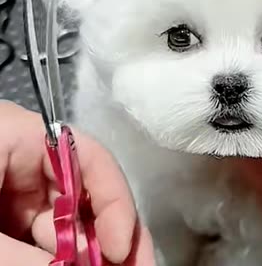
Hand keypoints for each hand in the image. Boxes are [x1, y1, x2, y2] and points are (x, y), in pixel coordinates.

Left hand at [0, 101, 154, 264]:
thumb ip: (22, 254)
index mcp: (22, 137)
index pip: (91, 159)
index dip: (116, 203)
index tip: (120, 248)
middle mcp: (29, 162)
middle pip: (88, 197)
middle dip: (112, 237)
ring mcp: (19, 192)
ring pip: (72, 224)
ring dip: (93, 253)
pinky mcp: (11, 217)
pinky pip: (49, 238)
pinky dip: (68, 258)